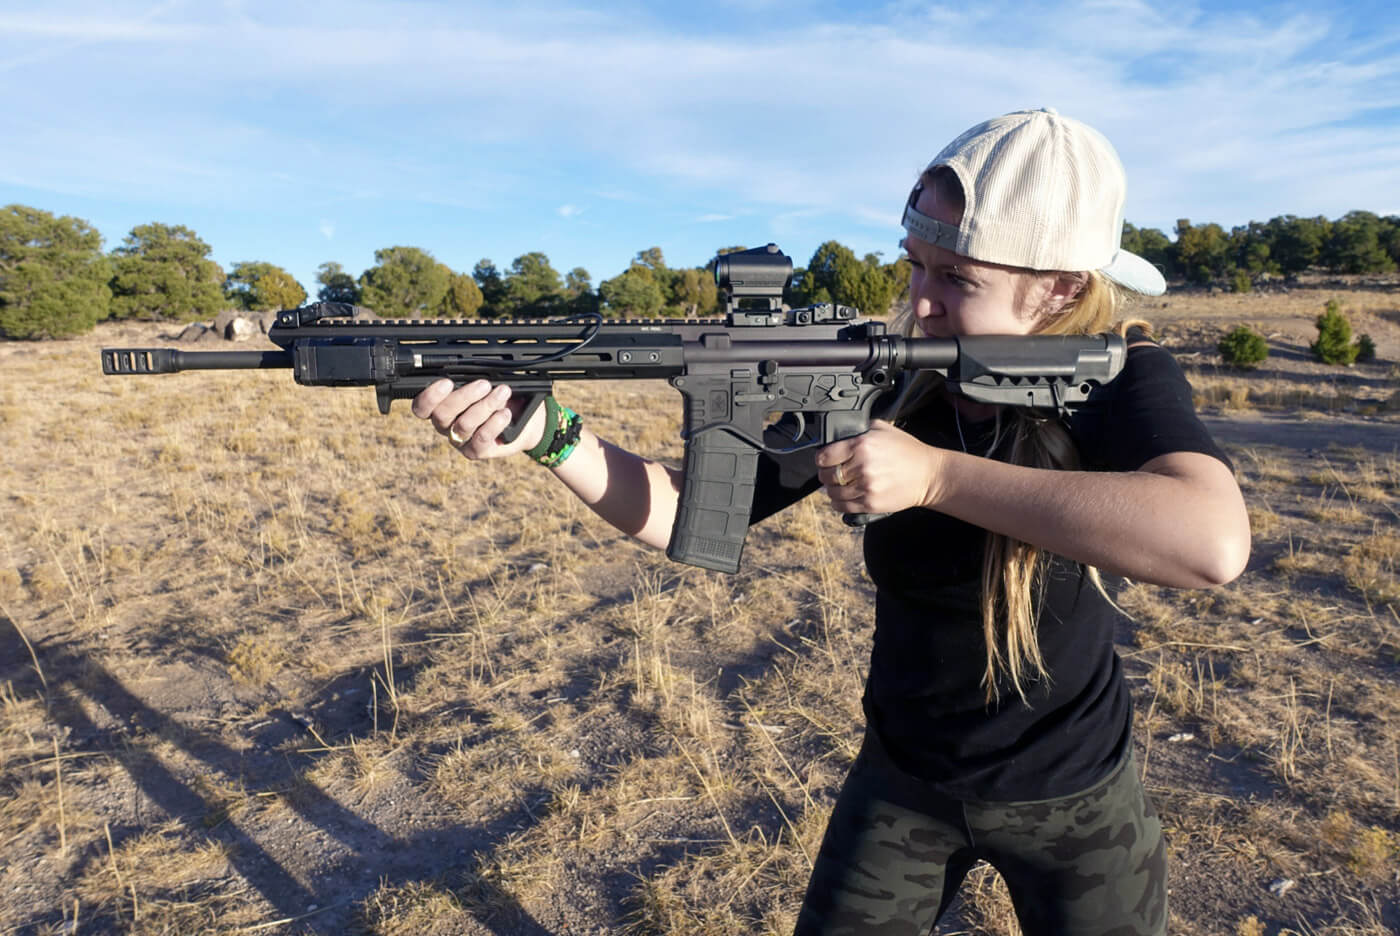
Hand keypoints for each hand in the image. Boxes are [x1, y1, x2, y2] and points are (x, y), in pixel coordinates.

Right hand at [411, 378, 546, 459]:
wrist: (524, 421)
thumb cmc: (500, 397)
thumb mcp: (487, 383)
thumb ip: (473, 378)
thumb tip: (473, 370)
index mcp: (441, 406)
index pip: (421, 407)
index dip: (429, 397)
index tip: (447, 382)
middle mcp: (445, 425)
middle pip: (441, 415)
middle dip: (464, 396)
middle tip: (485, 384)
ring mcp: (460, 441)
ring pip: (463, 425)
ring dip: (485, 406)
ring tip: (503, 392)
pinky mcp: (476, 451)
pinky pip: (480, 440)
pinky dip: (494, 424)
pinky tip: (505, 414)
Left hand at [814, 419, 945, 514]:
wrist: (928, 475)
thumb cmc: (907, 451)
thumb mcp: (882, 429)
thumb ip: (858, 431)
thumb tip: (837, 437)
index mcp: (862, 445)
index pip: (824, 456)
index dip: (821, 459)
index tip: (824, 460)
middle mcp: (862, 466)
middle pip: (827, 475)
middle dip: (826, 474)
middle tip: (832, 472)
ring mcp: (866, 487)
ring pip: (832, 493)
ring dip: (832, 489)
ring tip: (839, 485)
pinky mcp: (871, 503)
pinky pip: (842, 506)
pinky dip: (838, 502)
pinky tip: (844, 496)